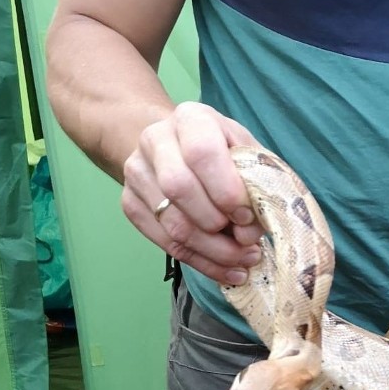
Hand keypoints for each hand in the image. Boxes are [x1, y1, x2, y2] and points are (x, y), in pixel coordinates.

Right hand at [120, 102, 264, 285]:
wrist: (177, 148)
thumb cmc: (225, 153)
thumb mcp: (248, 153)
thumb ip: (258, 182)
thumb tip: (253, 229)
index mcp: (191, 119)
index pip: (201, 153)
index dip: (227, 190)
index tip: (248, 216)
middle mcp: (156, 140)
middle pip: (179, 189)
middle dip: (218, 225)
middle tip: (248, 242)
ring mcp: (137, 173)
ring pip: (173, 224)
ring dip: (214, 252)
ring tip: (244, 261)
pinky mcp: (130, 205)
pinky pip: (166, 244)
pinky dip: (202, 263)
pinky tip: (228, 270)